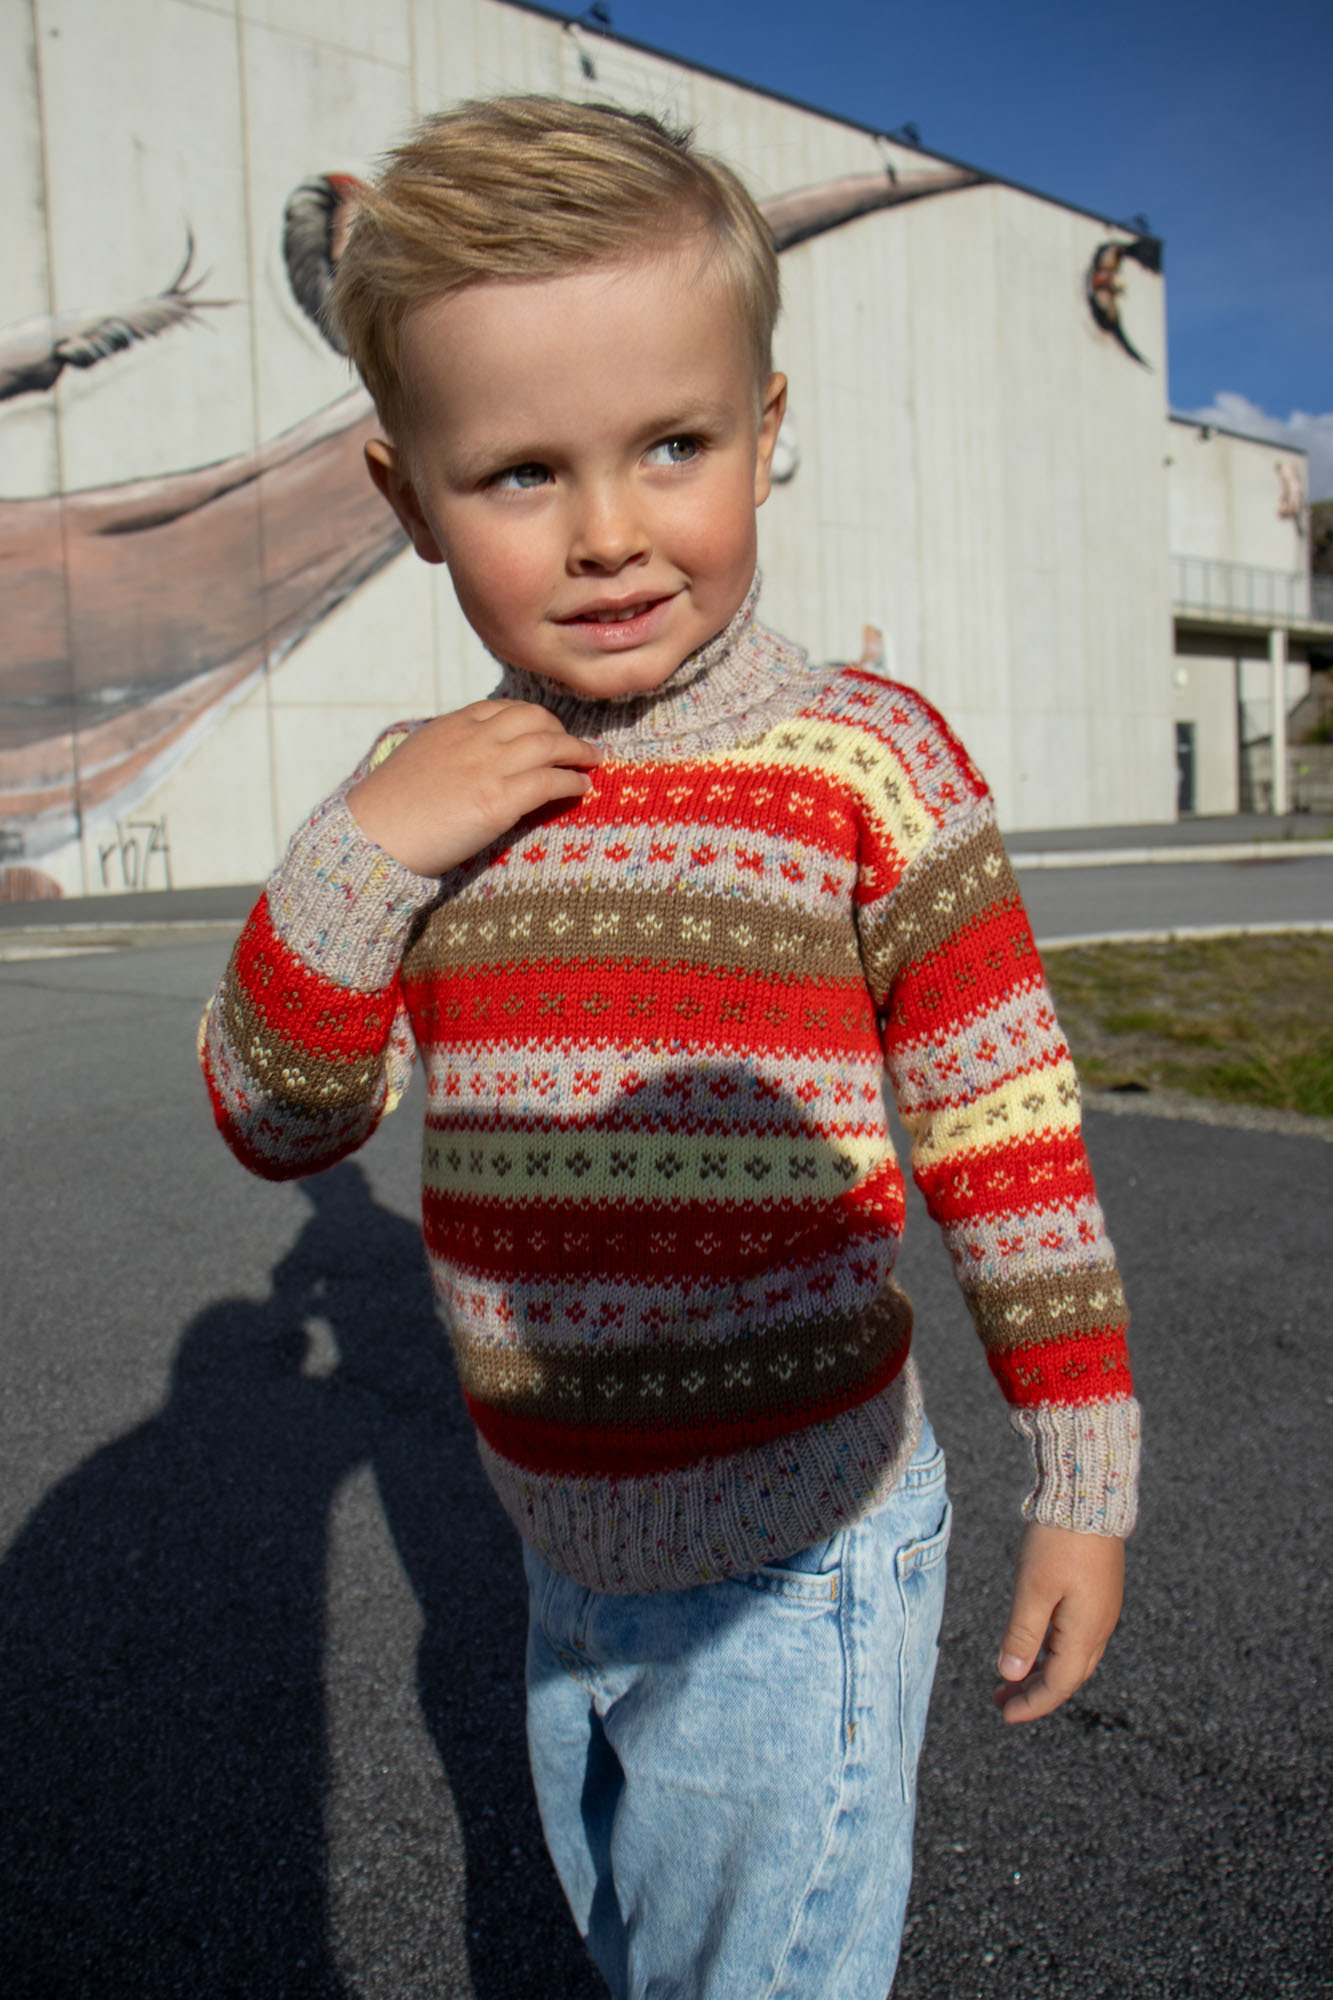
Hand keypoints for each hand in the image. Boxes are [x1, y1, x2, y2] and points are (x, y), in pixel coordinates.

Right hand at [347, 700, 600, 875]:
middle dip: (559, 730)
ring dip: (577, 751)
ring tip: (592, 761)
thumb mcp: (417, 760)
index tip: (544, 730)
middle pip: (533, 719)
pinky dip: (571, 780)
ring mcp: (488, 767)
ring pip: (549, 745)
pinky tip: (581, 787)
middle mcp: (474, 739)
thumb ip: (446, 751)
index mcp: (451, 726)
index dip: (531, 718)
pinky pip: (549, 781)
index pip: (503, 709)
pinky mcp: (498, 800)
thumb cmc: (388, 809)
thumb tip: (465, 763)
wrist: (373, 835)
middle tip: (574, 746)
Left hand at [993, 1521, 1123, 1723]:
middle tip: (1000, 1699)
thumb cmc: (1059, 1541)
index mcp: (1086, 1633)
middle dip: (1034, 1692)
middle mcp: (1099, 1628)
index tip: (1004, 1715)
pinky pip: (1076, 1636)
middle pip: (1067, 1676)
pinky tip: (1033, 1643)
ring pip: (1072, 1656)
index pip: (1058, 1685)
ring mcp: (1102, 1611)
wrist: (1089, 1497)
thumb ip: (1023, 1635)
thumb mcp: (1033, 1589)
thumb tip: (1012, 1676)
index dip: (1031, 1704)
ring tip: (1010, 1677)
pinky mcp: (1098, 1593)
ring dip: (1042, 1670)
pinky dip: (1052, 1649)